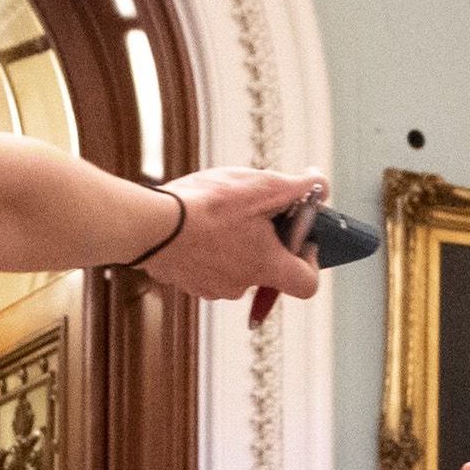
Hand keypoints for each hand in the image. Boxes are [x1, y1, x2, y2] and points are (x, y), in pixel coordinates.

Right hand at [139, 168, 327, 305]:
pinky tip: (193, 222)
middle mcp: (240, 286)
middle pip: (266, 269)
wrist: (148, 224)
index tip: (300, 239)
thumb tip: (321, 183)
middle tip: (251, 211)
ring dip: (232, 243)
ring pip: (232, 265)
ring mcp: (208, 286)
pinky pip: (202, 265)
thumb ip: (299, 186)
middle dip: (264, 241)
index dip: (311, 262)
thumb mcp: (262, 186)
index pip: (307, 284)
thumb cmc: (206, 207)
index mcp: (266, 267)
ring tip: (217, 213)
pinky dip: (203, 247)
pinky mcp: (182, 280)